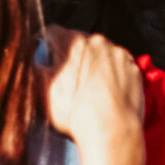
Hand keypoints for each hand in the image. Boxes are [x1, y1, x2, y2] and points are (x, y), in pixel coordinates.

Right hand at [45, 27, 144, 149]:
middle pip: (78, 43)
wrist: (112, 131)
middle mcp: (98, 41)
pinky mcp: (135, 69)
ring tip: (89, 90)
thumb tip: (29, 61)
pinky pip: (119, 67)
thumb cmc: (74, 112)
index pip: (52, 33)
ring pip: (101, 54)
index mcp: (73, 42)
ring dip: (94, 66)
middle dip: (71, 57)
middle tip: (67, 80)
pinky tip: (107, 93)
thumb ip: (33, 69)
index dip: (44, 45)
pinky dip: (113, 76)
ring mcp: (119, 55)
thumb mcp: (41, 91)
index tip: (43, 58)